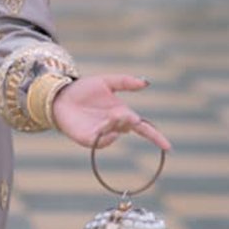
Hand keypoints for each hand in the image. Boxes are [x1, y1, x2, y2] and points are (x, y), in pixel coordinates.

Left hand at [51, 74, 171, 152]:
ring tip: (108, 114)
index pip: (142, 127)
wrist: (60, 96)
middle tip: (123, 113)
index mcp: (122, 113)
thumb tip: (146, 82)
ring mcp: (102, 134)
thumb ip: (125, 81)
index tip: (168, 146)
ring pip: (116, 132)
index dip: (155, 136)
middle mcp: (114, 126)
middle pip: (129, 126)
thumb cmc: (83, 90)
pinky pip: (101, 141)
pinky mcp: (88, 140)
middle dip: (128, 120)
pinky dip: (105, 134)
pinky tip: (101, 127)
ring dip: (115, 124)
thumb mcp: (106, 82)